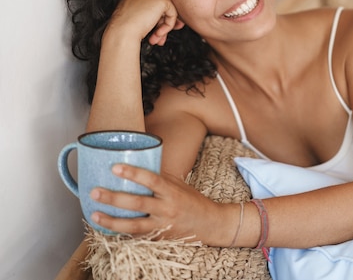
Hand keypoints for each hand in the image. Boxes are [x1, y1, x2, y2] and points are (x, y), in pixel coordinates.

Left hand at [89, 164, 214, 240]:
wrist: (209, 223)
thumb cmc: (192, 200)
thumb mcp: (179, 185)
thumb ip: (160, 177)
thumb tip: (137, 164)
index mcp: (172, 191)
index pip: (152, 180)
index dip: (134, 173)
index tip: (115, 167)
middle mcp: (167, 208)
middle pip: (138, 203)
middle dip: (114, 198)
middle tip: (95, 191)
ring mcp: (162, 225)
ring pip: (134, 225)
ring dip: (111, 220)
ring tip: (94, 213)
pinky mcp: (159, 237)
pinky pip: (136, 235)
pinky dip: (120, 232)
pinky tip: (105, 226)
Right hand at [108, 0, 184, 45]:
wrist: (122, 31)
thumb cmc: (125, 25)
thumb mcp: (137, 12)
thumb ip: (150, 10)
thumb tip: (166, 16)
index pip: (153, 0)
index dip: (155, 16)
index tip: (153, 27)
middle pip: (161, 5)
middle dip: (161, 22)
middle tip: (157, 35)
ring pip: (167, 10)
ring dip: (163, 27)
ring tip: (156, 38)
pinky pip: (172, 14)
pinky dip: (167, 26)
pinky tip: (157, 33)